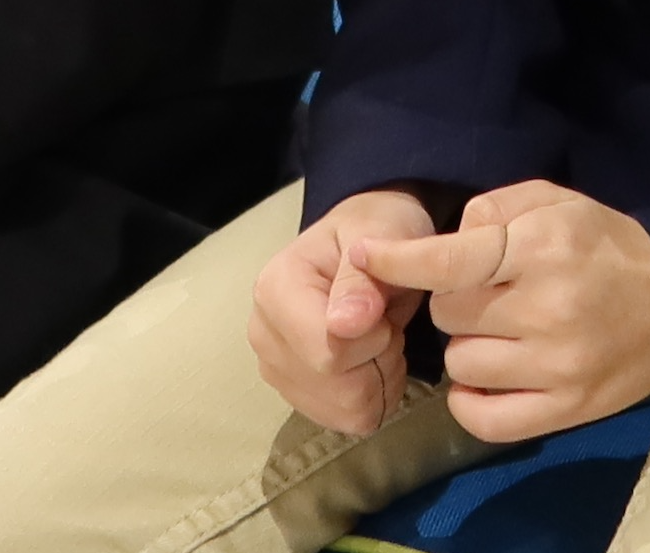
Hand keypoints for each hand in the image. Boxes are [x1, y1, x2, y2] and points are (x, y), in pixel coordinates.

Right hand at [251, 189, 443, 434]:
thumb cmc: (377, 229)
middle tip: (386, 323)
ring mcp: (275, 368)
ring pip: (347, 411)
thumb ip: (362, 278)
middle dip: (381, 360)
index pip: (328, 353)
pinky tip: (371, 360)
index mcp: (275, 290)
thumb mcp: (382, 233)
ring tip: (379, 338)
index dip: (373, 340)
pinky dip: (375, 396)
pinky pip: (348, 420)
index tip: (382, 308)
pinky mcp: (296, 392)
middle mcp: (264, 334)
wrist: (370, 242)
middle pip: (339, 388)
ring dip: (381, 379)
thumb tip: (344, 324)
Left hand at [351, 182, 649, 442]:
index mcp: (542, 250)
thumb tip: (441, 243)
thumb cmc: (608, 245)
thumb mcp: (558, 201)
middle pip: (448, 313)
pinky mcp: (564, 410)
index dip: (399, 260)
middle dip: (457, 300)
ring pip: (458, 363)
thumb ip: (494, 209)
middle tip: (494, 292)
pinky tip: (493, 376)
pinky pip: (481, 416)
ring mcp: (555, 367)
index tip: (364, 254)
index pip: (451, 261)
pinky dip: (472, 399)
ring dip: (469, 347)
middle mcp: (546, 309)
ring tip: (506, 332)